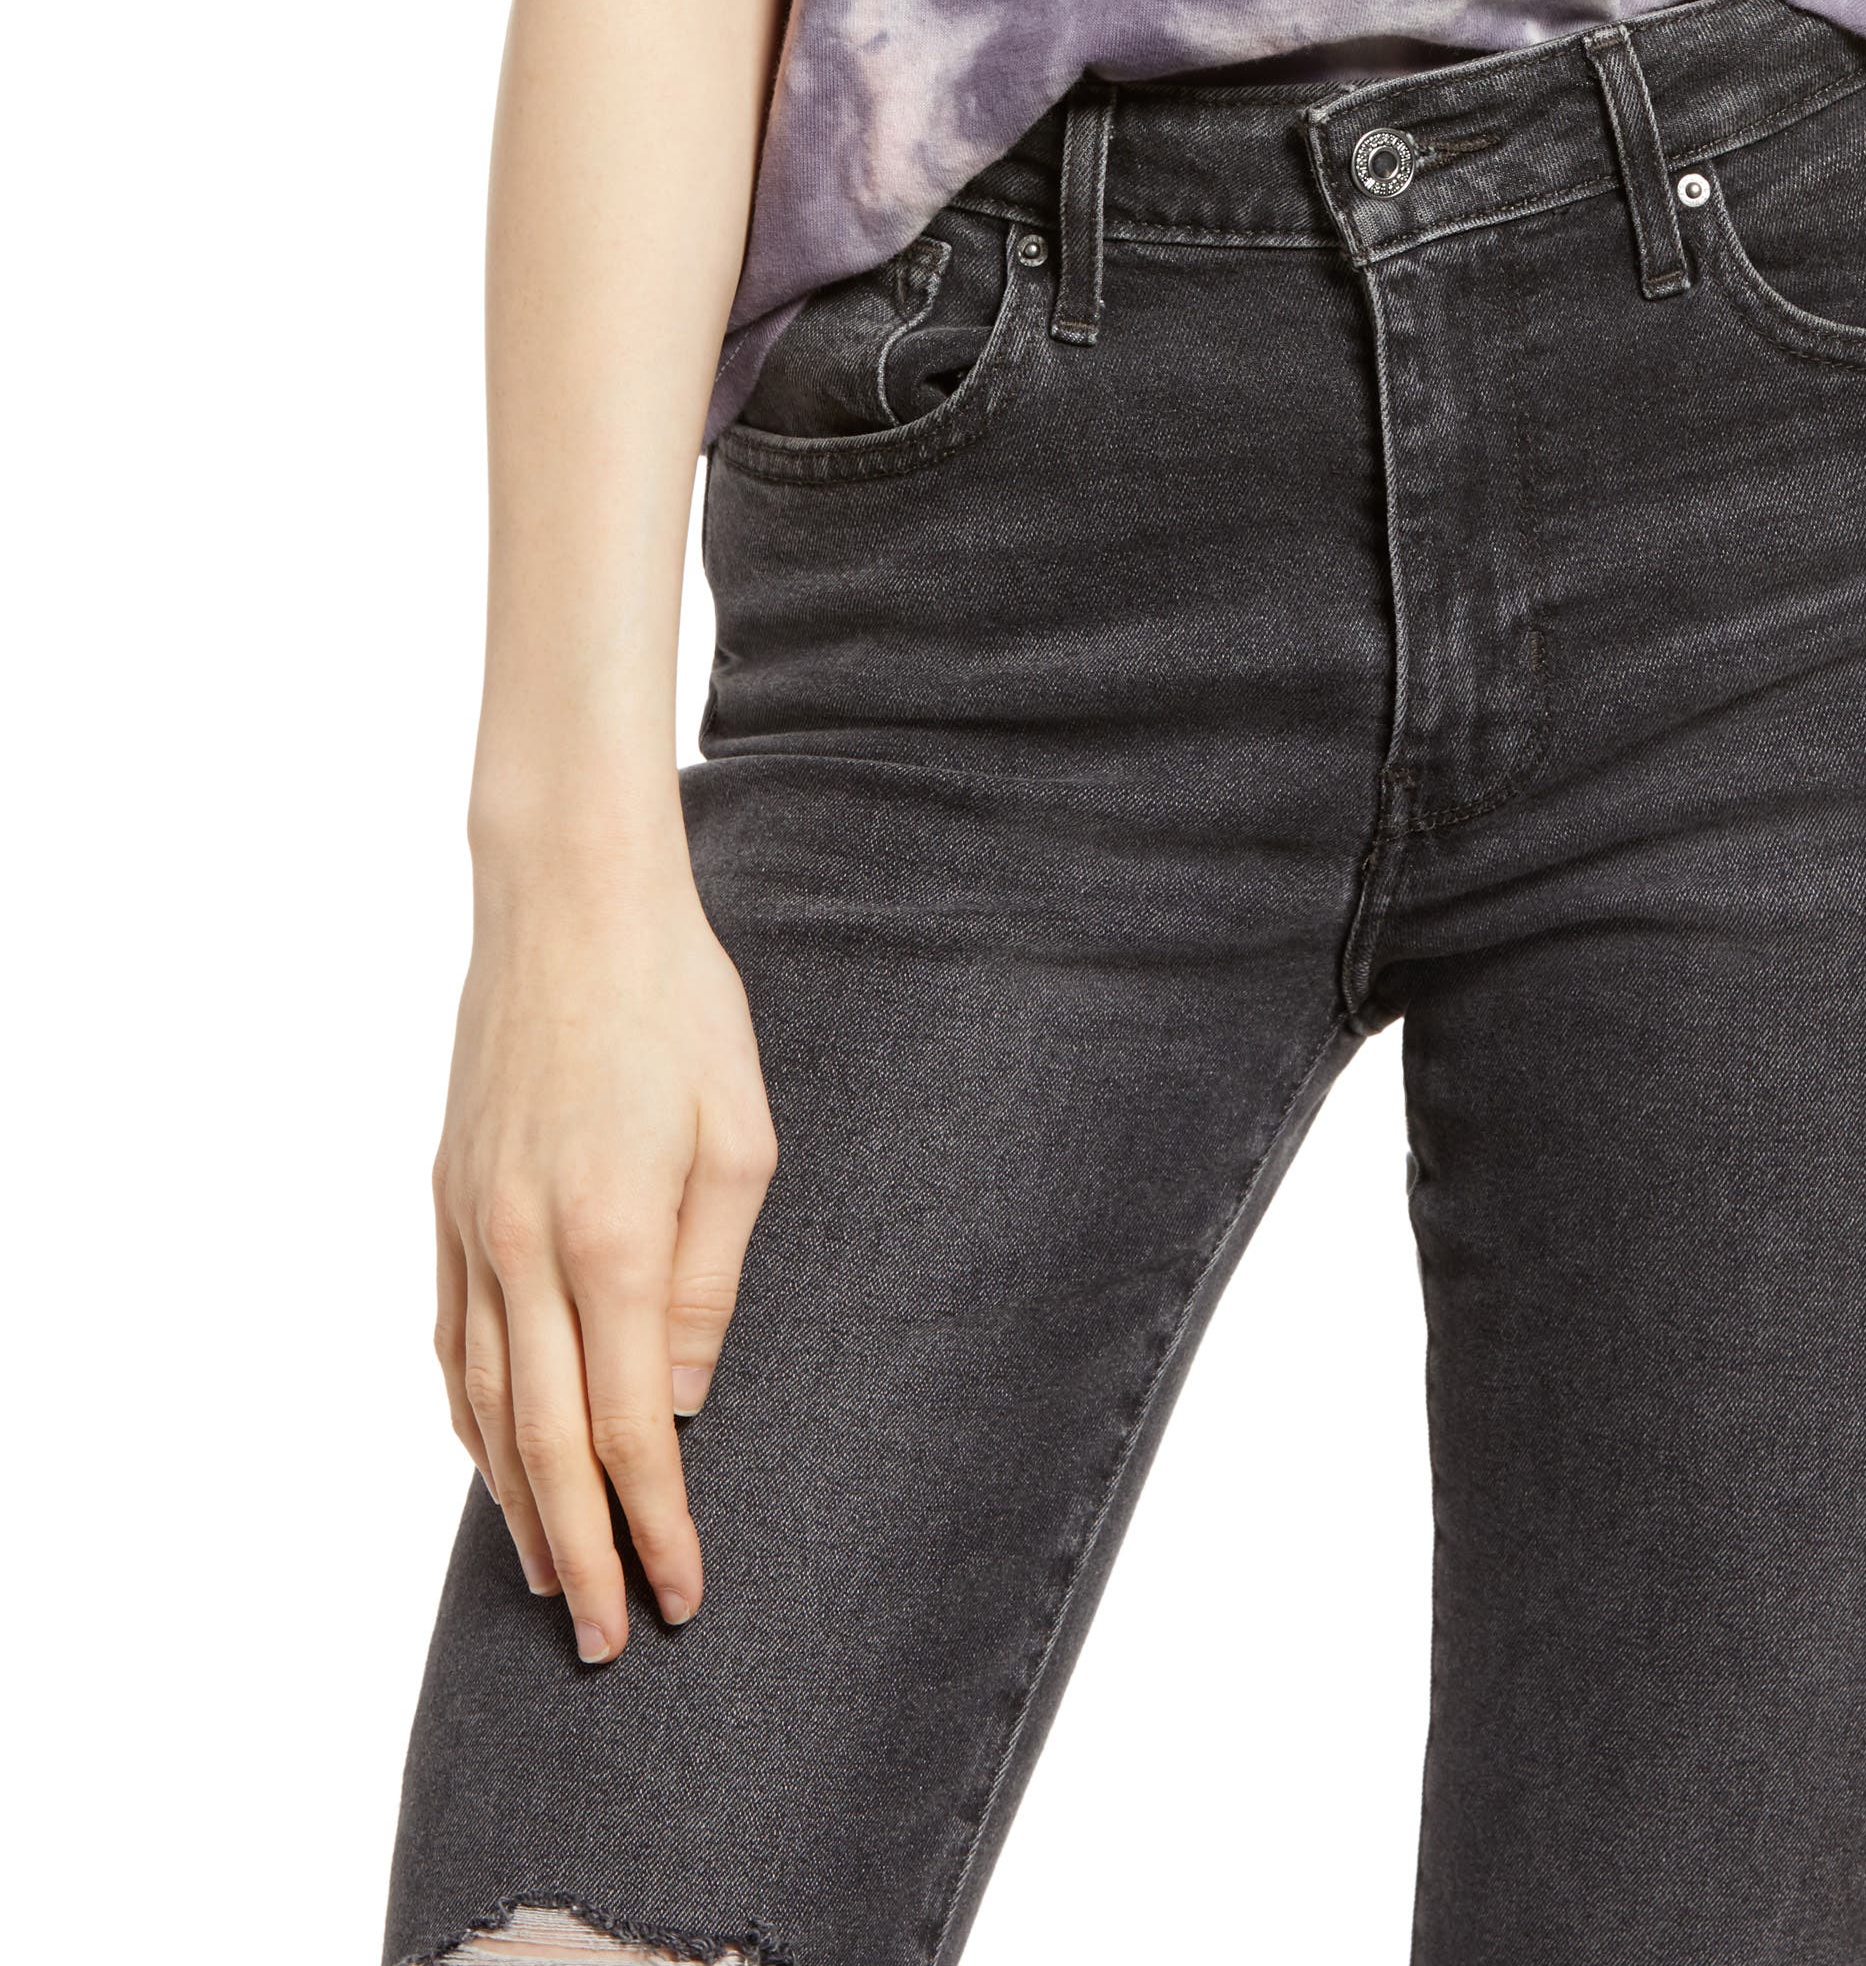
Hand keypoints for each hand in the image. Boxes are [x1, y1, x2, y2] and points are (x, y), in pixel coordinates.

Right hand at [434, 856, 777, 1659]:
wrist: (568, 901)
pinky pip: (451, 1339)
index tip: (683, 1597)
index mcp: (610, 1240)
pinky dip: (470, 1416)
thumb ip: (707, 1282)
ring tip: (551, 1576)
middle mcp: (524, 1250)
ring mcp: (472, 1227)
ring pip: (485, 1403)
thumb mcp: (739, 1139)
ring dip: (518, 1501)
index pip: (629, 1431)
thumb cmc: (677, 1006)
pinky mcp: (447, 1198)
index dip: (658, 1528)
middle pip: (546, 1446)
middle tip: (610, 1641)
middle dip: (582, 1554)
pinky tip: (490, 1453)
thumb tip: (681, 1404)